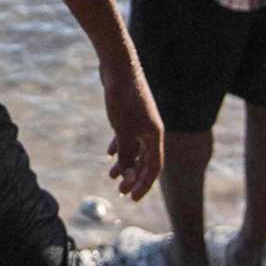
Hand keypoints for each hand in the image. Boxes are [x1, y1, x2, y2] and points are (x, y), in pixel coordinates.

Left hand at [100, 55, 164, 201]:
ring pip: (135, 148)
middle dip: (133, 177)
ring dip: (125, 163)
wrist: (119, 67)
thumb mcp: (123, 131)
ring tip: (111, 175)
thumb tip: (128, 176)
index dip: (143, 185)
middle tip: (120, 191)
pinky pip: (128, 136)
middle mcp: (152, 130)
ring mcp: (142, 121)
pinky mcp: (131, 113)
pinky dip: (120, 146)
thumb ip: (127, 155)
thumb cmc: (123, 99)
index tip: (131, 198)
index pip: (154, 167)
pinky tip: (110, 153)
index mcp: (155, 136)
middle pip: (145, 160)